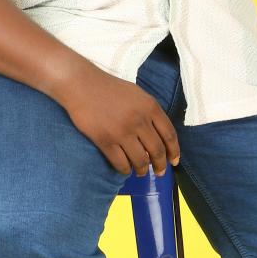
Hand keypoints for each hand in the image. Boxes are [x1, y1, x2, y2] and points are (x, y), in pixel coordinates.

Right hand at [59, 64, 180, 177]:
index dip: (174, 151)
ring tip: (140, 172)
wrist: (82, 85)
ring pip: (140, 160)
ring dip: (142, 170)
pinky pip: (120, 163)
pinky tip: (125, 169)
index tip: (174, 162)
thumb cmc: (110, 89)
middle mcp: (139, 120)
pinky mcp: (105, 141)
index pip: (169, 135)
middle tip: (159, 172)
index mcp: (150, 107)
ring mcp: (122, 132)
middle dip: (160, 165)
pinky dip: (125, 170)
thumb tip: (158, 137)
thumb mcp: (137, 95)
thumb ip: (150, 113)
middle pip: (157, 151)